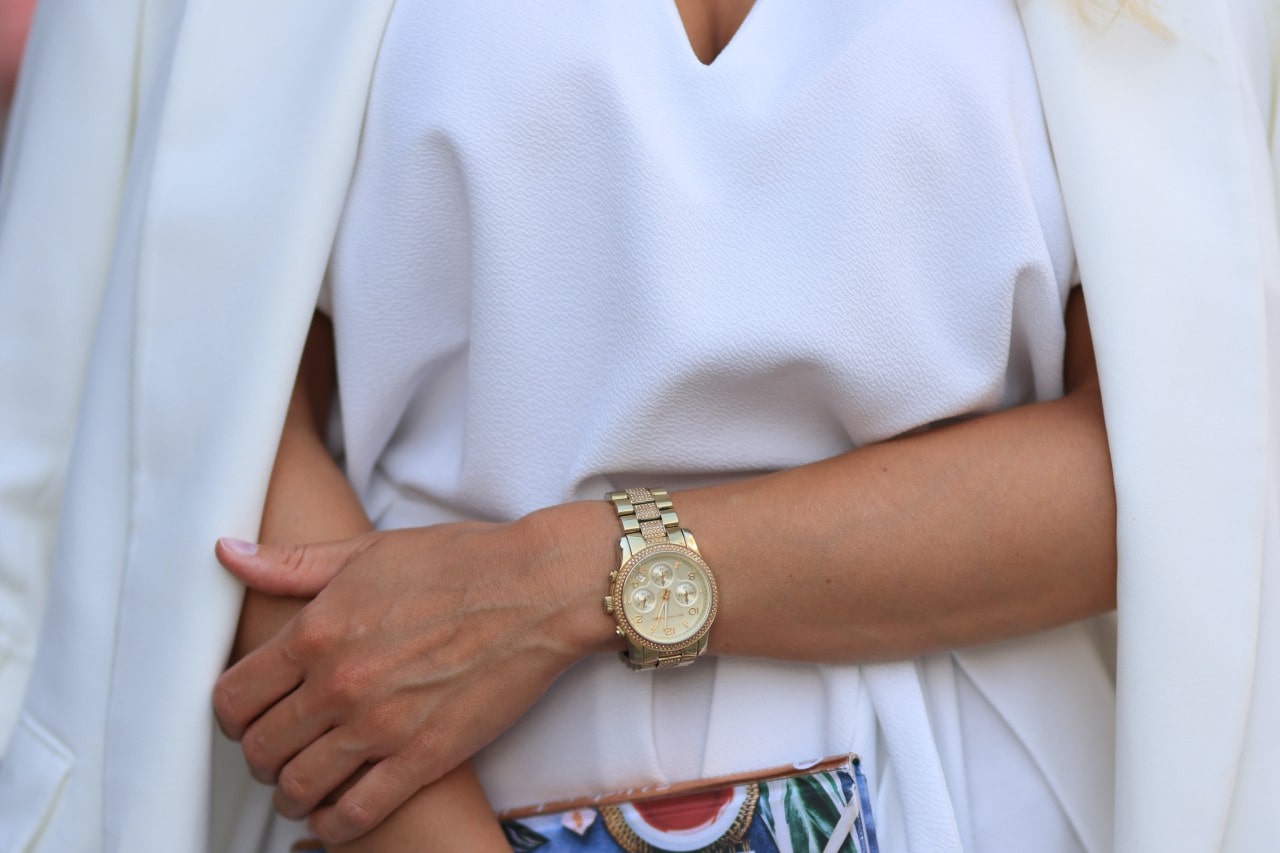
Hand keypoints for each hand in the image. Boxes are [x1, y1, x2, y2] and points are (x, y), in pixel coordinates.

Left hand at [212, 508, 613, 845]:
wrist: (539, 590)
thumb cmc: (462, 563)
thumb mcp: (369, 551)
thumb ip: (293, 564)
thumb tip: (228, 555)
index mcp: (316, 632)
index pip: (234, 696)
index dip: (230, 715)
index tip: (246, 716)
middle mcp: (338, 684)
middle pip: (261, 749)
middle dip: (260, 756)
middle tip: (277, 752)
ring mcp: (381, 726)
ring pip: (300, 787)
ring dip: (291, 794)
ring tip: (304, 786)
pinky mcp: (425, 757)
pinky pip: (357, 813)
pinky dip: (335, 824)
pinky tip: (337, 814)